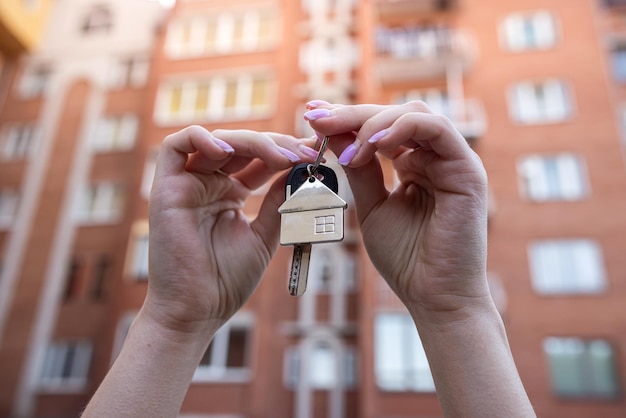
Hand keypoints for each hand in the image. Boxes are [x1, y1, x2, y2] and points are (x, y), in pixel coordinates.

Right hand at [145, 126, 317, 334]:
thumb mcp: (264, 236)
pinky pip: (174, 147)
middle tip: (304, 152)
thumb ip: (278, 203)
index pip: (258, 160)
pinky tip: (229, 151)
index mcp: (230, 194)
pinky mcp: (165, 189)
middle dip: (276, 144)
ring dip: (250, 142)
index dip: (286, 152)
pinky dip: (200, 138)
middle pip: (241, 146)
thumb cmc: (227, 281)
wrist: (197, 312)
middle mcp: (208, 184)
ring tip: (279, 156)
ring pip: (216, 141)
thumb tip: (300, 172)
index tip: (315, 154)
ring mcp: (187, 184)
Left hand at [306, 101, 489, 322]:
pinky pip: (436, 129)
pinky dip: (401, 129)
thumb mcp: (371, 207)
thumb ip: (359, 171)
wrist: (433, 296)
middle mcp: (433, 158)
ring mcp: (452, 161)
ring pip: (413, 114)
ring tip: (346, 147)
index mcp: (413, 165)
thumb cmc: (405, 258)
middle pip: (393, 115)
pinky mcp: (467, 169)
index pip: (380, 128)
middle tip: (317, 119)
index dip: (345, 120)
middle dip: (351, 115)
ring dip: (373, 123)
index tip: (311, 119)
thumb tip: (334, 136)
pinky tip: (373, 146)